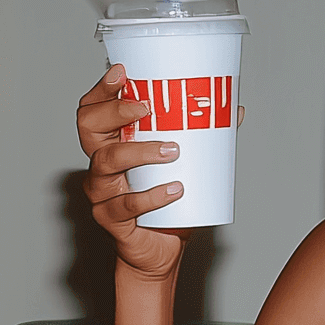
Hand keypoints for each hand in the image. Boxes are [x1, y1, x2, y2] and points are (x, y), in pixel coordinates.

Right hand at [76, 65, 189, 281]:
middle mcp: (99, 164)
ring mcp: (101, 192)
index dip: (102, 89)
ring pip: (107, 162)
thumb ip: (203, 137)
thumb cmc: (168, 205)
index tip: (123, 73)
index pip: (93, 109)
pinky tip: (175, 190)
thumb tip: (235, 110)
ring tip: (173, 150)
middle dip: (115, 111)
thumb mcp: (183, 166)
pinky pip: (126, 204)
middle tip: (146, 108)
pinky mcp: (111, 219)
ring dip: (140, 151)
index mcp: (111, 144)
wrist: (161, 251)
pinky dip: (152, 196)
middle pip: (89, 127)